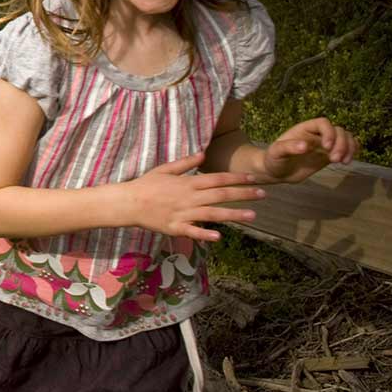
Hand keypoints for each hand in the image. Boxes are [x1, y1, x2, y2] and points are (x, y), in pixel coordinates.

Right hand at [125, 152, 265, 240]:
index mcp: (187, 183)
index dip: (236, 179)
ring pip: (213, 214)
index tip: (253, 179)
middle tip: (263, 194)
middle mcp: (189, 197)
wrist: (128, 202)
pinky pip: (193, 232)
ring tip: (252, 215)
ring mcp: (183, 213)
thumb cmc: (146, 185)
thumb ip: (185, 163)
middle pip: (220, 195)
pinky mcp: (176, 228)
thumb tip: (204, 155)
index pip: (217, 179)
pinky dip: (206, 234)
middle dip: (243, 194)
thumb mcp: (165, 169)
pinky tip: (220, 237)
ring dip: (234, 214)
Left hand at [261, 118, 356, 182]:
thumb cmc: (273, 159)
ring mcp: (324, 145)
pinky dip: (352, 152)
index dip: (329, 133)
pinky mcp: (328, 156)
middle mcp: (316, 135)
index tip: (326, 147)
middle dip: (341, 144)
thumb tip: (306, 145)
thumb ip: (288, 147)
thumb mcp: (276, 153)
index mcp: (304, 129)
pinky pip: (346, 148)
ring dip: (349, 148)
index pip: (324, 123)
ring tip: (343, 162)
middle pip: (338, 130)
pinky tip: (347, 161)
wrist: (276, 172)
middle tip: (334, 160)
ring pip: (345, 138)